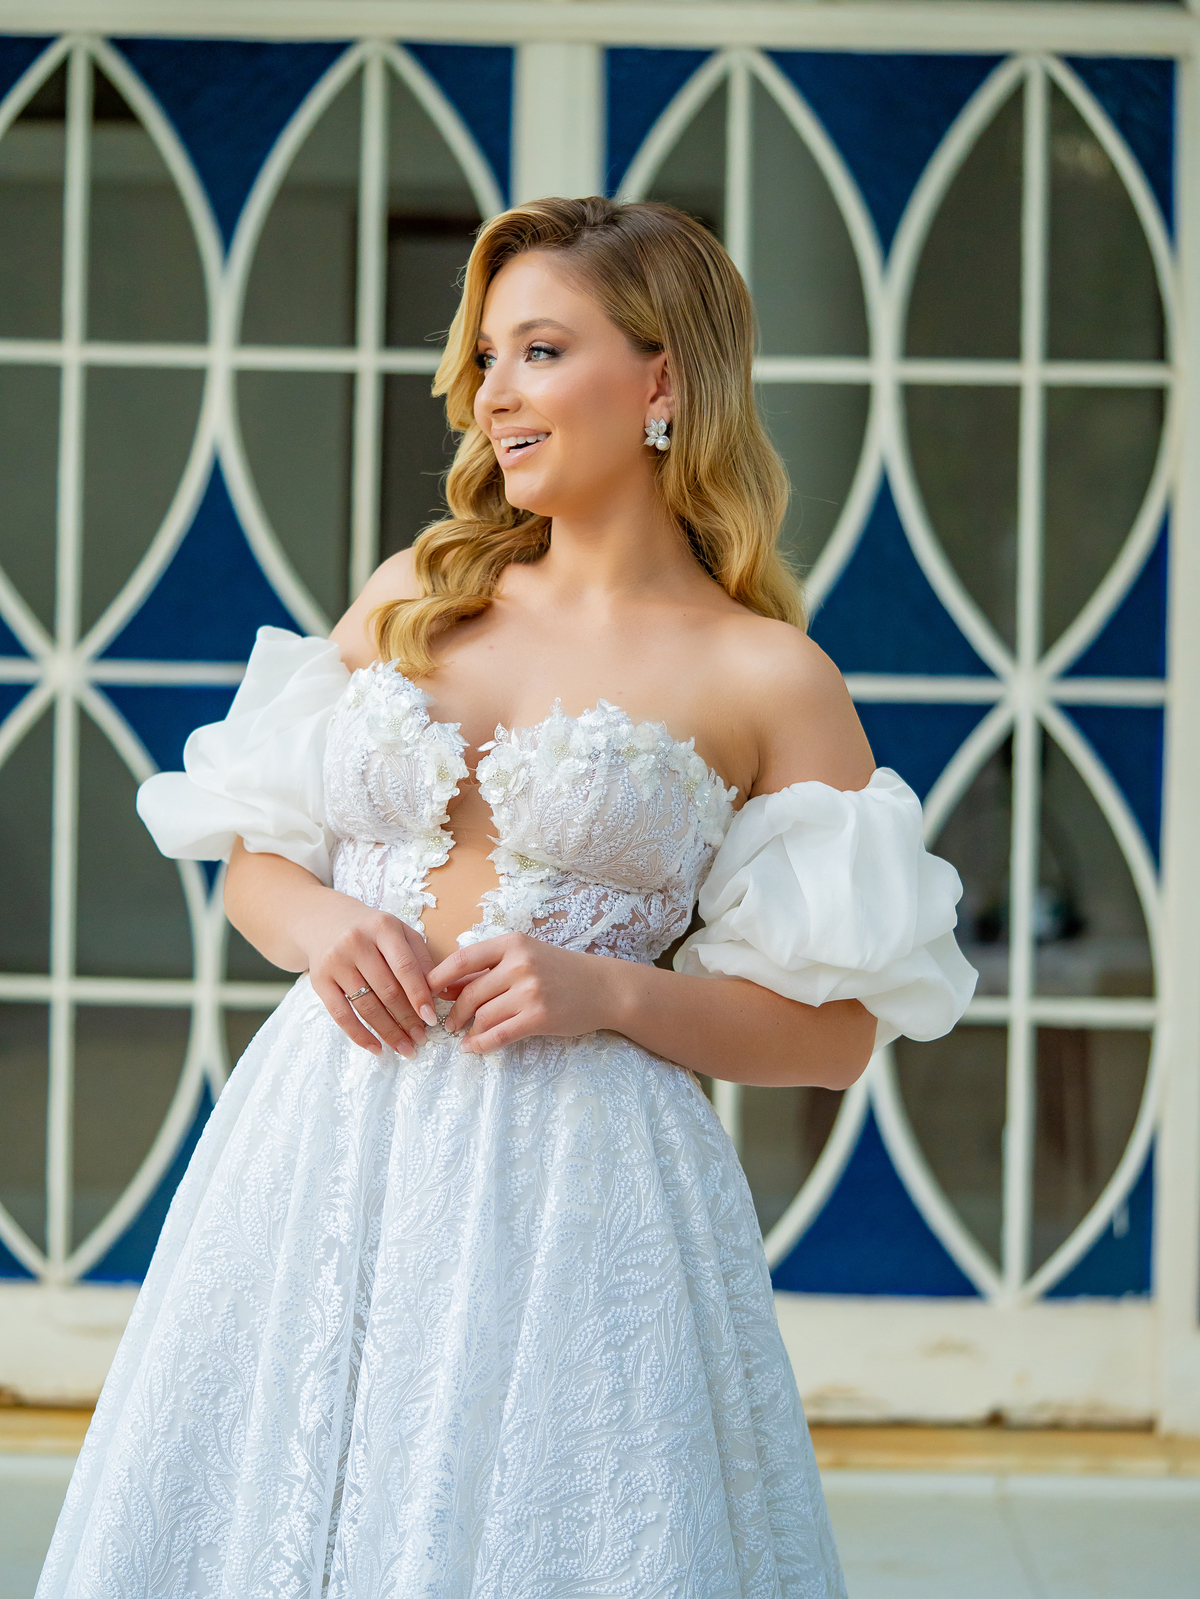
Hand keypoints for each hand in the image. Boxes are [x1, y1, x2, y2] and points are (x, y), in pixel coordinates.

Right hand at [297, 890, 437, 1056]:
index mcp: (382, 927)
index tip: (432, 1019)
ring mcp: (335, 961)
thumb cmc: (371, 930)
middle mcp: (356, 942)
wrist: (323, 920)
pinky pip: (341, 1014)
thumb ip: (419, 959)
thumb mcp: (399, 932)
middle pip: (386, 990)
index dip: (419, 995)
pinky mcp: (319, 979)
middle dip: (407, 1019)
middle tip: (421, 1039)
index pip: (405, 967)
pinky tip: (376, 1048)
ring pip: (366, 1005)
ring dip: (388, 1032)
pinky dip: (360, 1035)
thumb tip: (439, 994)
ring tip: (405, 1048)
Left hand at [426, 934, 619, 1053]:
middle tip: (447, 1024)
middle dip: (453, 1012)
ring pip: (483, 1015)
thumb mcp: (525, 958)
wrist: (603, 988)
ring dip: (468, 1029)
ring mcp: (530, 991)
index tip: (425, 992)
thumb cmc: (560, 971)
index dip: (438, 977)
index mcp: (513, 943)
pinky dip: (481, 1044)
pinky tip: (473, 1047)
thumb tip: (446, 987)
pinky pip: (500, 1034)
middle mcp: (520, 964)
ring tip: (463, 1036)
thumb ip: (488, 969)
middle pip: (470, 993)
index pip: (463, 959)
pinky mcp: (539, 1017)